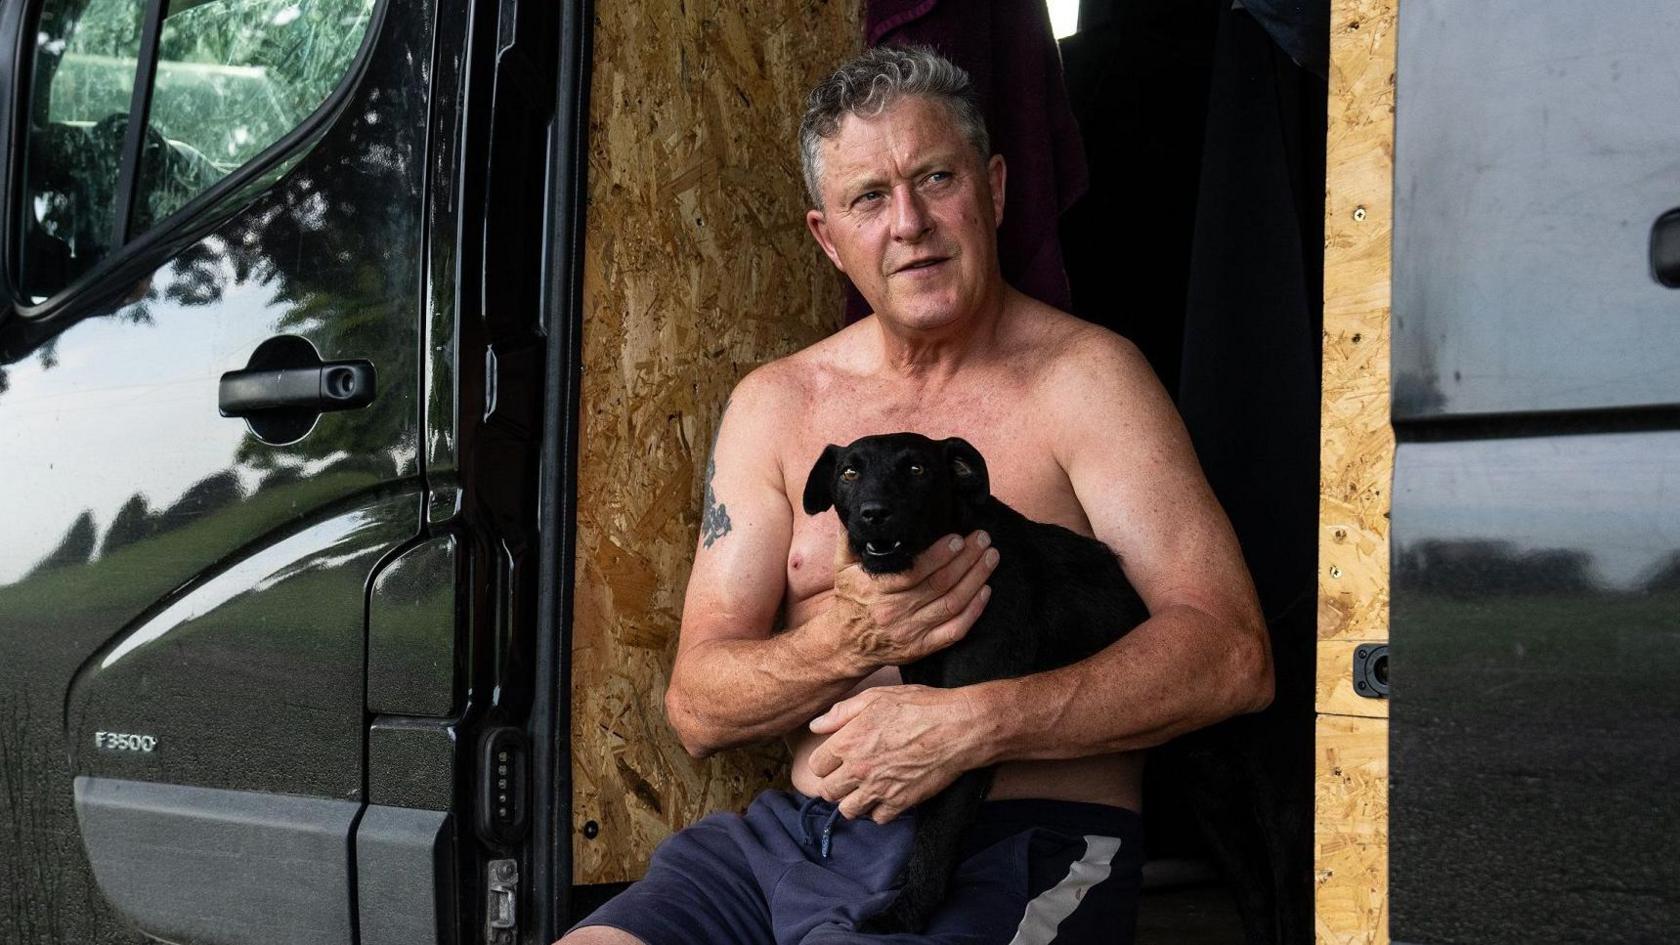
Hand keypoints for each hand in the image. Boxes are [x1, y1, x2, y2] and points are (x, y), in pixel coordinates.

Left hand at [806, 684, 990, 822]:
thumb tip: (816, 726)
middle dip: (835, 784)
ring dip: (853, 801)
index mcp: (847, 742)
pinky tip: (886, 795)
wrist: (957, 728)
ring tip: (864, 788)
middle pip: (828, 792)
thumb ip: (842, 713)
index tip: (836, 758)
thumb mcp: (877, 697)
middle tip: (848, 775)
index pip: (816, 766)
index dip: (825, 762)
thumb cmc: (919, 707)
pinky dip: (880, 810)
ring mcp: (878, 789)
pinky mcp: (900, 803)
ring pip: (849, 810)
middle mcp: (858, 769)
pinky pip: (878, 818)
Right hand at [827, 530, 997, 670]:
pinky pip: (954, 631)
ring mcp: (911, 632)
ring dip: (976, 580)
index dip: (939, 555)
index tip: (958, 538)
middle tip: (983, 540)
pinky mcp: (923, 647)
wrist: (845, 645)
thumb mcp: (842, 568)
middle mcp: (895, 611)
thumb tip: (854, 512)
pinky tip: (986, 591)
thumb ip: (850, 540)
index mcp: (876, 590)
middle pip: (939, 584)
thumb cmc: (850, 600)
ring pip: (952, 604)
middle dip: (967, 560)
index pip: (913, 572)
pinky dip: (973, 612)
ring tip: (990, 558)